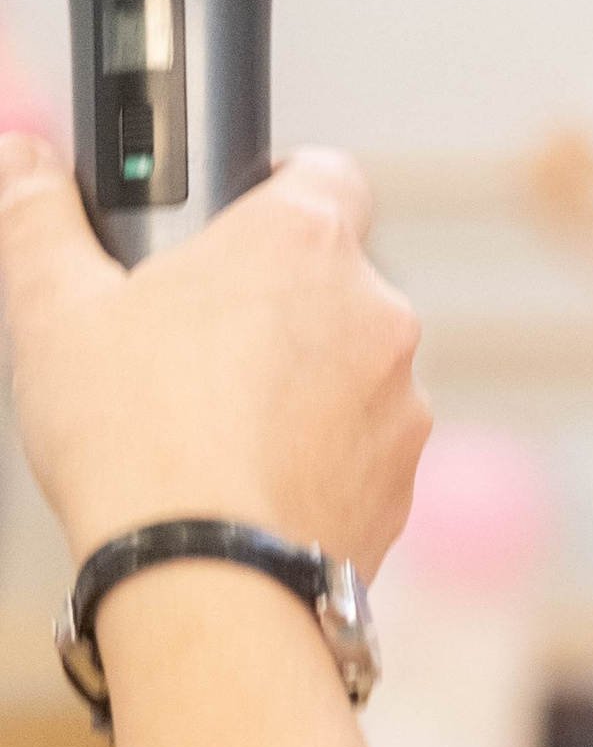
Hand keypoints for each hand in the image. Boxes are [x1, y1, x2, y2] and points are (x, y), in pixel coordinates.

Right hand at [0, 141, 425, 574]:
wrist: (207, 585)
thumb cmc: (136, 442)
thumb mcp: (52, 308)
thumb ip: (36, 215)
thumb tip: (22, 161)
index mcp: (303, 241)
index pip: (321, 172)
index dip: (273, 192)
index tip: (227, 226)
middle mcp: (375, 312)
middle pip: (330, 280)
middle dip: (272, 303)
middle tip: (191, 342)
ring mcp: (400, 403)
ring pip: (348, 369)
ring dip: (300, 384)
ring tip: (212, 425)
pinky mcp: (401, 483)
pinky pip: (360, 449)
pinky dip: (317, 457)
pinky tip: (248, 482)